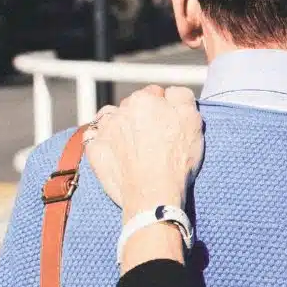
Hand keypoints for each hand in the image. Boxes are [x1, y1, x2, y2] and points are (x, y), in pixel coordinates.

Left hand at [84, 85, 202, 216]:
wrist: (154, 194)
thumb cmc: (177, 158)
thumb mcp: (193, 120)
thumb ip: (181, 97)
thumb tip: (171, 92)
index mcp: (145, 99)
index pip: (155, 93)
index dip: (165, 108)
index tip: (170, 124)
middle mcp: (120, 110)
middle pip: (132, 105)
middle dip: (142, 115)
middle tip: (155, 138)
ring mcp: (104, 130)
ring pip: (110, 117)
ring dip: (118, 123)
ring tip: (132, 142)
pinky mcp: (94, 150)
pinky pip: (93, 137)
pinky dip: (102, 140)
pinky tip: (114, 150)